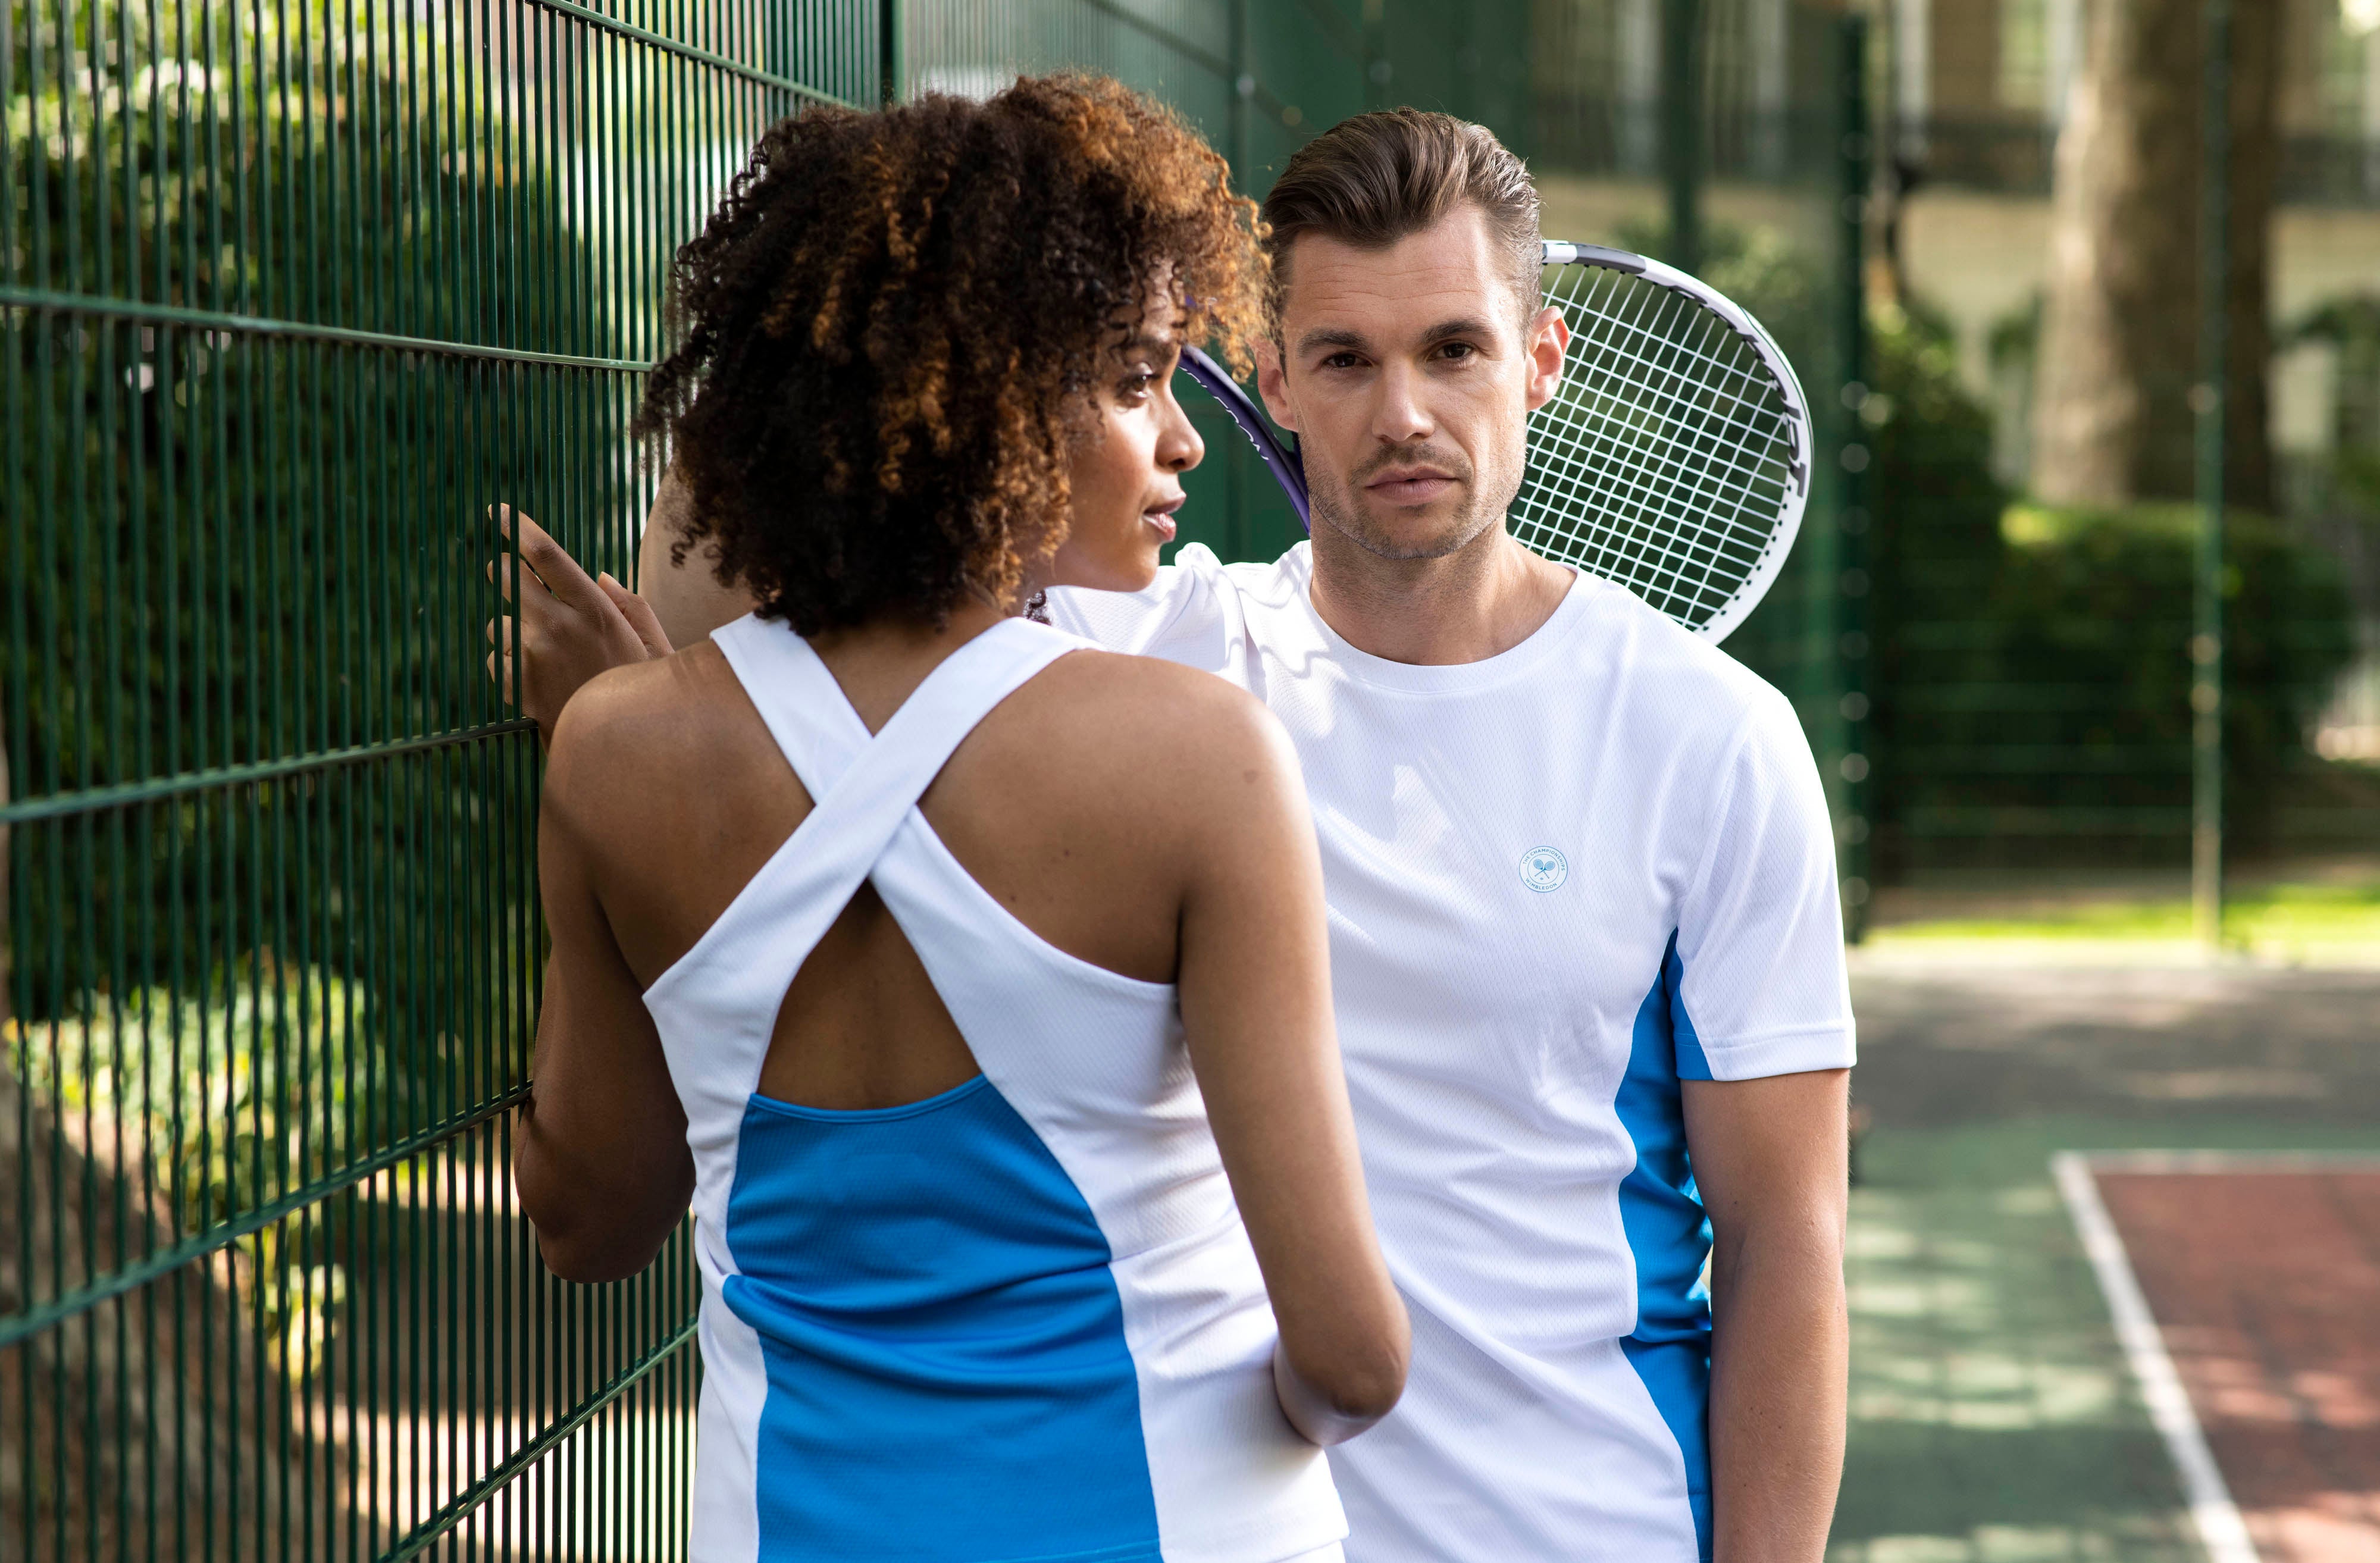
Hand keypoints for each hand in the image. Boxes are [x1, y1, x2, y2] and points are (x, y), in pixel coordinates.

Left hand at [486, 506, 671, 746]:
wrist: (624, 753)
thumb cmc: (644, 695)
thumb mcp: (654, 645)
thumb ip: (631, 605)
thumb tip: (599, 576)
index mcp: (596, 609)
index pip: (546, 555)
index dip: (518, 529)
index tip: (499, 513)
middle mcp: (559, 627)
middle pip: (507, 577)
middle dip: (506, 573)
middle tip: (512, 577)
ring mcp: (534, 657)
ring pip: (500, 624)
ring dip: (515, 631)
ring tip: (546, 654)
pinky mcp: (518, 685)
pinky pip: (497, 660)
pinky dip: (511, 666)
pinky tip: (538, 679)